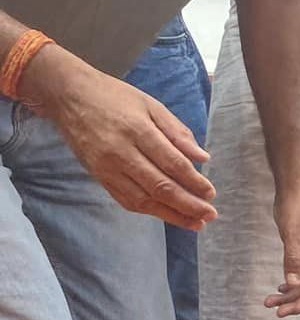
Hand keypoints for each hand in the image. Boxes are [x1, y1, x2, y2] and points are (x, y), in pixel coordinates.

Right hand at [23, 49, 215, 229]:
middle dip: (188, 205)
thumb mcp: (151, 105)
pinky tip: (169, 215)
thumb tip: (203, 157)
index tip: (211, 193)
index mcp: (137, 130)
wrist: (69, 96)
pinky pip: (126, 200)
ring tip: (196, 223)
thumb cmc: (114, 97)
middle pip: (160, 186)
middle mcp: (121, 152)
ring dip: (172, 215)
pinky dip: (150, 211)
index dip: (194, 182)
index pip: (172, 164)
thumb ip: (177, 132)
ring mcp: (107, 168)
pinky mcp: (98, 176)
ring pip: (143, 200)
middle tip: (210, 215)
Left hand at [268, 192, 299, 316]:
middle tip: (277, 312)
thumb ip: (294, 260)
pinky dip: (291, 286)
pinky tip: (279, 291)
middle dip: (297, 302)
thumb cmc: (298, 209)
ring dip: (290, 296)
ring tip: (270, 302)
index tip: (290, 310)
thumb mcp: (294, 234)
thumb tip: (293, 285)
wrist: (295, 192)